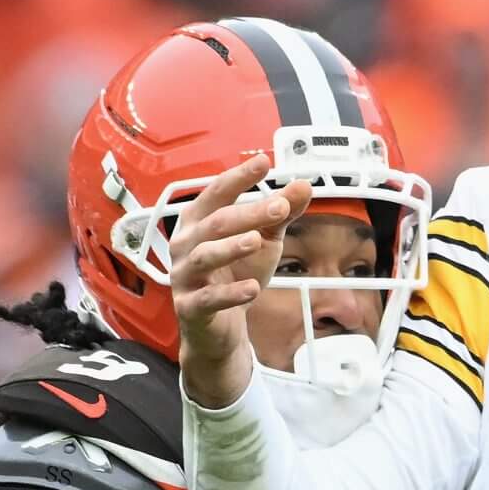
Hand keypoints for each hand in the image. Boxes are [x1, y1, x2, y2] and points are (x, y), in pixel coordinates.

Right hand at [169, 155, 310, 406]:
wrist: (219, 326)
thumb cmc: (237, 273)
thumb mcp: (264, 240)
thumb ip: (280, 215)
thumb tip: (304, 185)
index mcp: (200, 220)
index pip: (217, 192)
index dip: (239, 178)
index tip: (263, 163)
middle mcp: (186, 244)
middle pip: (215, 222)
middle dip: (247, 213)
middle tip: (279, 206)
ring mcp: (184, 275)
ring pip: (205, 256)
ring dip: (231, 247)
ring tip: (257, 241)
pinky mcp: (190, 307)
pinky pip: (207, 298)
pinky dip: (230, 293)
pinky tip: (253, 288)